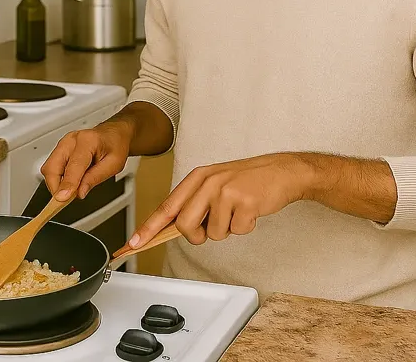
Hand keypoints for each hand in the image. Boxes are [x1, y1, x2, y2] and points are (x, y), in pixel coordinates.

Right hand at [41, 121, 133, 201]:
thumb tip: (80, 192)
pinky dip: (57, 179)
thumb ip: (96, 178)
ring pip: (48, 168)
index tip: (62, 198)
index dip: (67, 183)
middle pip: (52, 166)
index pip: (74, 165)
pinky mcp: (59, 150)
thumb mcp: (114, 164)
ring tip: (72, 190)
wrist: (113, 135)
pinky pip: (51, 167)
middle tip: (66, 200)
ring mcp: (63, 144)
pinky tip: (70, 183)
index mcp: (88, 140)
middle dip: (55, 187)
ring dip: (56, 184)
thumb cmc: (115, 146)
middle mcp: (71, 140)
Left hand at [127, 154, 313, 248]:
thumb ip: (195, 203)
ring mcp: (225, 191)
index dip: (148, 228)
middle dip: (198, 235)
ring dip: (227, 230)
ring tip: (238, 211)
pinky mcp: (244, 202)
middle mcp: (208, 182)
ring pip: (213, 233)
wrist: (282, 172)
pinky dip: (245, 227)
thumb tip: (175, 227)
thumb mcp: (216, 183)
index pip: (166, 207)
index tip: (133, 244)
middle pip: (186, 226)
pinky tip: (251, 211)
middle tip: (213, 227)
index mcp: (198, 178)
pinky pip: (236, 231)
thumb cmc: (248, 180)